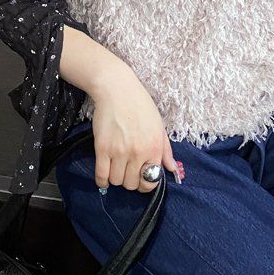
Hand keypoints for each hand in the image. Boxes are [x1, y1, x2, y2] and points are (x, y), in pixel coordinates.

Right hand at [89, 64, 179, 193]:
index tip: (141, 180)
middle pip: (132, 184)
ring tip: (117, 169)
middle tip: (128, 172)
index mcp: (154, 148)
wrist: (118, 90)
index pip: (151, 180)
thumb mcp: (159, 127)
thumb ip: (166, 150)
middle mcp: (138, 153)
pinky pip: (101, 175)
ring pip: (117, 181)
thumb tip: (171, 169)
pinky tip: (104, 178)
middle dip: (130, 181)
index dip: (146, 184)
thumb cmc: (140, 106)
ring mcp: (119, 152)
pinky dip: (102, 181)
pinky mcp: (103, 148)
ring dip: (116, 179)